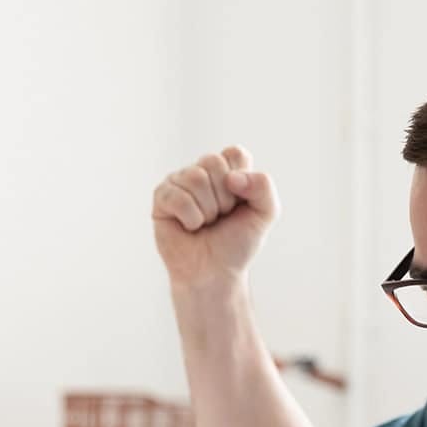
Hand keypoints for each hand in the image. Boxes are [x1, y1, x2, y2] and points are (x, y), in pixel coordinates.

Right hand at [152, 146, 280, 290]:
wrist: (216, 272)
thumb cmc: (237, 243)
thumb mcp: (265, 214)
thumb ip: (264, 187)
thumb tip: (232, 177)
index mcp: (227, 170)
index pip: (235, 153)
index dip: (241, 180)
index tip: (240, 202)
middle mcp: (202, 171)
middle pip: (213, 162)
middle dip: (224, 198)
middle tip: (221, 216)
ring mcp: (179, 182)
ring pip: (195, 178)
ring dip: (208, 210)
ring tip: (206, 223)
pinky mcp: (161, 197)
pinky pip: (178, 197)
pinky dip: (191, 218)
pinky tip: (190, 227)